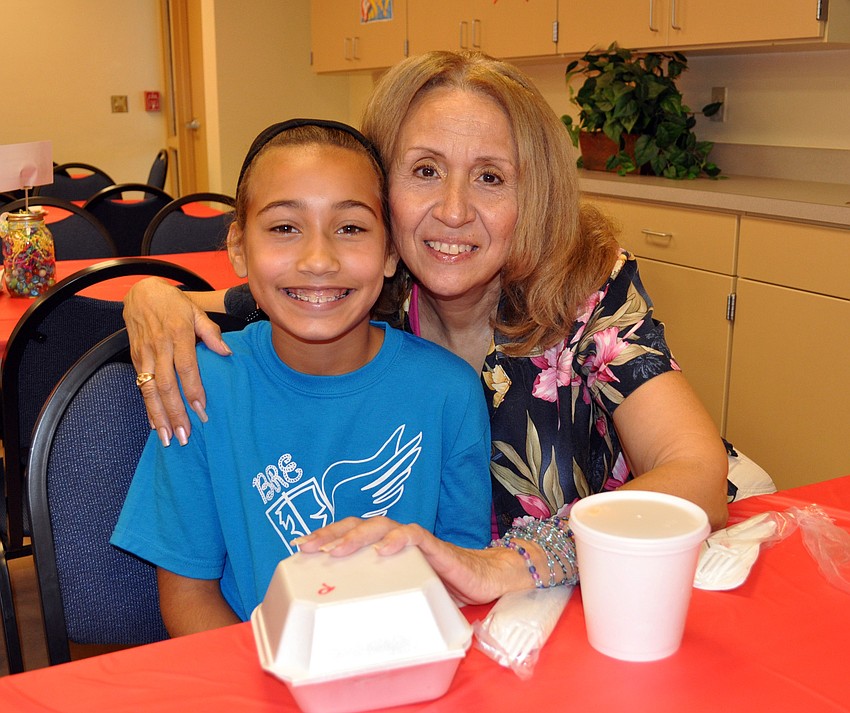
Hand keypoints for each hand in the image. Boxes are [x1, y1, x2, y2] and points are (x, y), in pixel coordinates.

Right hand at [123, 278, 230, 445]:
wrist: (141, 292)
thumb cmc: (174, 304)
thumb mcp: (196, 311)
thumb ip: (211, 332)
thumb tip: (227, 352)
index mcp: (178, 335)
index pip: (186, 367)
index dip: (193, 389)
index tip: (201, 410)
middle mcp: (159, 347)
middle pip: (166, 385)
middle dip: (174, 413)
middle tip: (184, 435)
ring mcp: (145, 354)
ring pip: (149, 390)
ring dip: (158, 416)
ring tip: (167, 437)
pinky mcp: (136, 359)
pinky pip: (141, 386)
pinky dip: (147, 407)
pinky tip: (154, 424)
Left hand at [296, 518, 530, 604]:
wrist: (486, 580)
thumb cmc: (443, 586)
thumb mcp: (404, 591)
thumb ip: (380, 592)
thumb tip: (345, 616)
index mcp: (386, 547)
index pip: (351, 533)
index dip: (326, 536)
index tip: (299, 548)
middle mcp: (397, 539)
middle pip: (359, 524)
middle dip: (331, 533)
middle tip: (308, 547)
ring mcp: (416, 541)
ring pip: (382, 525)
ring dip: (357, 536)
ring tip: (338, 551)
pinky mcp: (436, 547)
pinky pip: (415, 536)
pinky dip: (398, 540)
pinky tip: (384, 550)